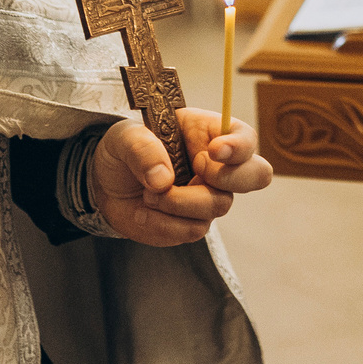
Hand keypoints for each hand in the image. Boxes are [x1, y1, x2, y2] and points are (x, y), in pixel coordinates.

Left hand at [90, 109, 273, 245]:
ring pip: (218, 206)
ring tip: (148, 194)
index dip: (239, 146)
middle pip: (256, 175)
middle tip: (196, 171)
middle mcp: (218, 166)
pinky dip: (163, 223)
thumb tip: (163, 179)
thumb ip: (142, 148)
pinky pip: (192, 230)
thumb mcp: (124, 137)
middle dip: (230, 178)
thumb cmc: (124, 151)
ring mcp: (209, 197)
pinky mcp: (193, 223)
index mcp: (208, 133)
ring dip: (179, 202)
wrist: (106, 185)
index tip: (215, 151)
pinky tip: (145, 210)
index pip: (245, 138)